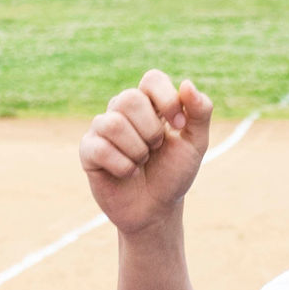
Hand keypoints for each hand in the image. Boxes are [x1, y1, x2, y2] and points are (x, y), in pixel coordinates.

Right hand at [79, 73, 211, 234]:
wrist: (156, 210)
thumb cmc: (174, 174)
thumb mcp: (196, 144)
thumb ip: (200, 113)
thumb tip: (186, 84)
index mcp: (149, 102)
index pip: (152, 79)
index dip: (166, 99)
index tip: (178, 126)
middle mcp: (123, 110)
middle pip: (129, 98)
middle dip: (150, 130)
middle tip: (156, 148)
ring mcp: (102, 129)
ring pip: (113, 123)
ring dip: (137, 150)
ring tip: (141, 162)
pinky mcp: (88, 150)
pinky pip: (101, 148)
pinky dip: (122, 166)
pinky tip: (127, 173)